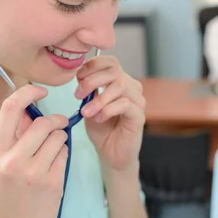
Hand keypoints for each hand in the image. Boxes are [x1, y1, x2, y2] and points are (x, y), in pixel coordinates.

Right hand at [0, 85, 68, 217]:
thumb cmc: (4, 199)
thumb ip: (12, 139)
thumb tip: (30, 110)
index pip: (10, 108)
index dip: (28, 93)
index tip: (40, 91)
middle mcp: (13, 159)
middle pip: (42, 122)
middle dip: (55, 121)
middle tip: (58, 125)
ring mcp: (34, 172)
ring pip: (58, 137)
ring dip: (60, 140)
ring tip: (52, 153)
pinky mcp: (52, 182)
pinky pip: (64, 154)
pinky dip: (62, 155)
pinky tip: (54, 167)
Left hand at [75, 55, 145, 172]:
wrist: (110, 154)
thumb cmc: (101, 129)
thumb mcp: (89, 104)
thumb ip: (88, 89)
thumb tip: (81, 74)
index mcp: (120, 81)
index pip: (110, 62)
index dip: (93, 65)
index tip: (78, 77)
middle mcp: (132, 88)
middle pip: (115, 71)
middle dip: (92, 81)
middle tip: (78, 95)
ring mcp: (138, 102)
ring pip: (120, 86)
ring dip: (99, 98)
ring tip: (86, 111)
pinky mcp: (139, 116)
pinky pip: (125, 104)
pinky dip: (108, 109)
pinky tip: (99, 118)